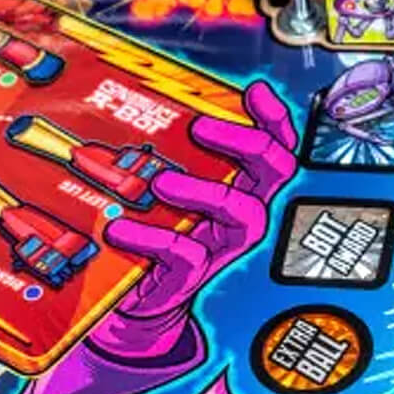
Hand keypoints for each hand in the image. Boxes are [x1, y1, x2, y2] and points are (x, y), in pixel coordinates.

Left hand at [91, 80, 296, 356]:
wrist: (137, 302)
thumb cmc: (154, 237)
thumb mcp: (163, 193)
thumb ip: (166, 158)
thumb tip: (142, 108)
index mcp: (238, 190)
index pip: (274, 148)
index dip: (273, 119)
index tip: (255, 92)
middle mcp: (238, 217)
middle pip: (274, 173)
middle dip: (247, 143)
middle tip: (200, 126)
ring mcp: (219, 247)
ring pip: (243, 214)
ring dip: (204, 191)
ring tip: (160, 182)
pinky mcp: (190, 278)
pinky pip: (185, 254)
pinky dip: (150, 238)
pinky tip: (119, 228)